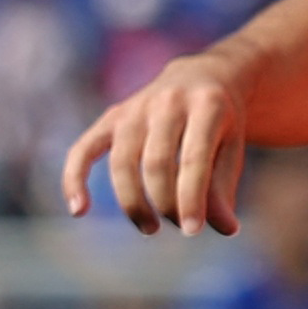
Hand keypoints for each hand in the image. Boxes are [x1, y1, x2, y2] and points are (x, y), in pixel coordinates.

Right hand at [62, 58, 258, 233]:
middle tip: (179, 227)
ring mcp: (135, 107)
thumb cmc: (220, 124)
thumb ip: (223, 187)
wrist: (201, 77)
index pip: (193, 159)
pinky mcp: (112, 116)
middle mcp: (168, 101)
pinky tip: (78, 211)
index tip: (192, 231)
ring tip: (150, 228)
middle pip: (156, 163)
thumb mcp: (232, 148)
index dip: (191, 199)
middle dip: (166, 203)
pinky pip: (84, 149)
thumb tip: (224, 229)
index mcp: (208, 105)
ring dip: (133, 202)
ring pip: (123, 162)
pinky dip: (75, 179)